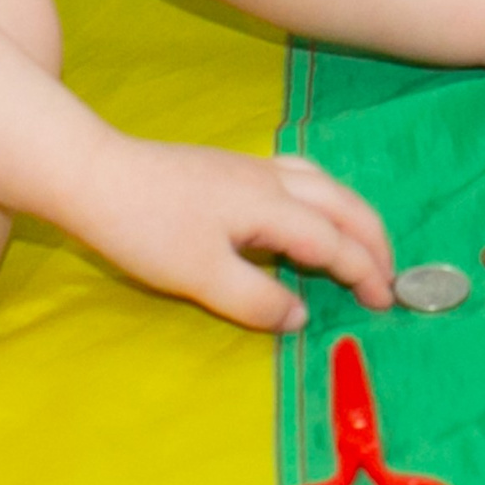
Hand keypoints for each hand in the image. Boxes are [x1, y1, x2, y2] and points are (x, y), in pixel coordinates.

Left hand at [69, 138, 394, 330]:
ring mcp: (248, 168)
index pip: (332, 240)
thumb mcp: (201, 277)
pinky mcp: (229, 168)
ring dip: (350, 215)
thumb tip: (301, 316)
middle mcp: (268, 179)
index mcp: (268, 205)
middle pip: (340, 203)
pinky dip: (323, 199)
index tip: (384, 304)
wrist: (94, 175)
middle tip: (390, 277)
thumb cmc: (145, 228)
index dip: (362, 272)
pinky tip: (309, 216)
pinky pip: (299, 177)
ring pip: (322, 183)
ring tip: (362, 246)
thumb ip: (257, 299)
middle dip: (372, 239)